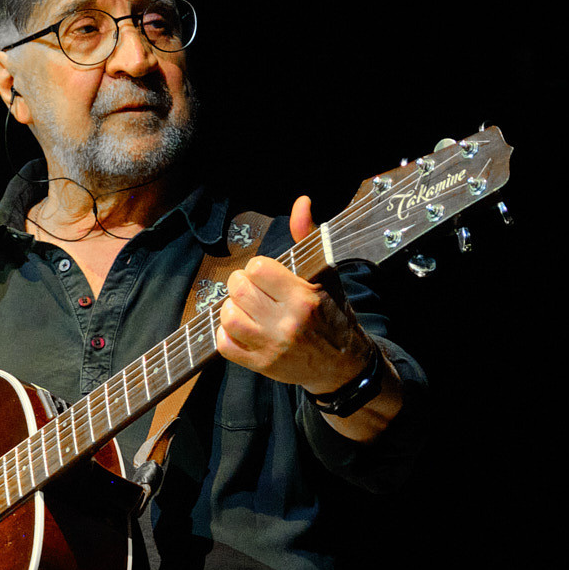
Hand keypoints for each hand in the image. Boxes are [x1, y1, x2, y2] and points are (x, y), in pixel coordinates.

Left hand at [213, 195, 378, 395]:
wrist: (343, 366)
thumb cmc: (334, 315)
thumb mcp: (325, 275)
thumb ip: (306, 238)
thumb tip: (300, 202)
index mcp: (303, 298)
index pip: (258, 269)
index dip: (258, 268)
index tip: (266, 275)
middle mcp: (287, 323)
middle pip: (240, 290)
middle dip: (241, 284)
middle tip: (251, 289)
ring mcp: (272, 347)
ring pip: (229, 317)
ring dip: (231, 308)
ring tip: (244, 308)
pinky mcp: (261, 366)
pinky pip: (225, 346)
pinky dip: (226, 335)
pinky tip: (241, 329)